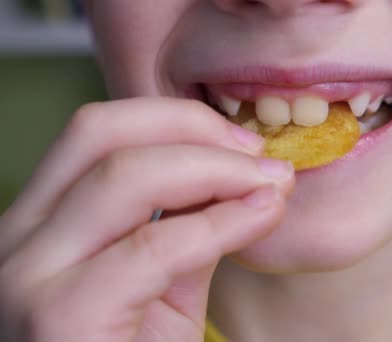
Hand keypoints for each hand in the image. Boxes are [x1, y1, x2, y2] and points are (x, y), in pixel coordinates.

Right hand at [0, 97, 293, 341]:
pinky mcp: (58, 319)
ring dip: (216, 169)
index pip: (97, 133)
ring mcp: (27, 278)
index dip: (179, 123)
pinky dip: (219, 223)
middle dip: (194, 128)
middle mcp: (17, 241)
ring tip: (270, 185)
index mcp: (38, 225)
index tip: (244, 144)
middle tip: (258, 154)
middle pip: (100, 133)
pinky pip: (153, 247)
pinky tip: (260, 217)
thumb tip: (239, 180)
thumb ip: (189, 231)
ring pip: (124, 176)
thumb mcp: (161, 288)